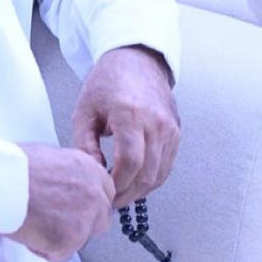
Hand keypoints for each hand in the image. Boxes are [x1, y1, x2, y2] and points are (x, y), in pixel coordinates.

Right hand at [7, 143, 113, 261]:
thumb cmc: (10, 166)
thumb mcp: (48, 156)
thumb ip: (67, 173)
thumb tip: (64, 186)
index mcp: (88, 168)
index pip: (105, 193)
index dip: (87, 204)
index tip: (74, 208)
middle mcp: (93, 192)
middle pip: (100, 220)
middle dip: (79, 224)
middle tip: (53, 220)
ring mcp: (84, 217)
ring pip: (80, 240)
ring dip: (59, 236)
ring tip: (33, 220)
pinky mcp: (70, 239)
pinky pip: (60, 254)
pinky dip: (42, 248)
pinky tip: (28, 229)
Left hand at [71, 45, 179, 207]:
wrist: (135, 61)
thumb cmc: (107, 82)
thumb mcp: (84, 110)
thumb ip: (84, 144)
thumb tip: (91, 172)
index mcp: (131, 115)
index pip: (131, 162)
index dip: (117, 184)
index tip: (104, 192)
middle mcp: (156, 123)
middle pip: (148, 173)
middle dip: (128, 192)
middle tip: (110, 200)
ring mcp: (171, 128)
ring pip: (160, 173)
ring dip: (141, 189)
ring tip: (120, 193)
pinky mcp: (177, 132)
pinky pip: (167, 164)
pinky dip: (152, 177)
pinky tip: (135, 180)